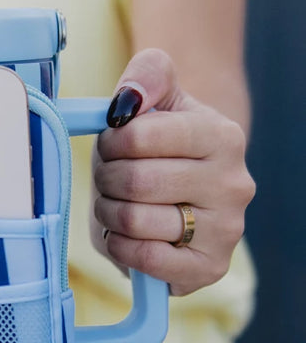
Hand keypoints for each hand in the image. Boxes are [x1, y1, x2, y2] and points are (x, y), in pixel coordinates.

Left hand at [92, 49, 254, 297]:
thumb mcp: (159, 97)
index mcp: (223, 136)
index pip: (139, 136)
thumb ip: (147, 74)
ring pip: (136, 221)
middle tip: (110, 179)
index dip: (110, 142)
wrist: (185, 192)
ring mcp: (226, 230)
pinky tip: (123, 235)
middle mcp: (234, 184)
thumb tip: (128, 100)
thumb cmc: (162, 144)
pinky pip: (145, 259)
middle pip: (135, 182)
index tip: (112, 145)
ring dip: (109, 213)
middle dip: (107, 179)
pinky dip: (120, 246)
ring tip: (116, 205)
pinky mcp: (209, 268)